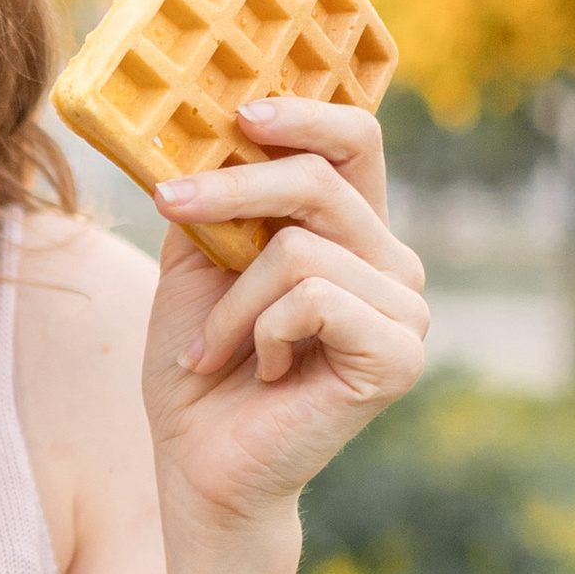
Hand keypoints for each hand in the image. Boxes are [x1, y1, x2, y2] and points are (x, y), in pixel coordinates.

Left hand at [141, 98, 428, 541]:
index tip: (240, 111)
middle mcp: (393, 264)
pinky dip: (261, 332)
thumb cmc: (200, 364)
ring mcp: (406, 310)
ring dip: (233, 301)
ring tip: (215, 348)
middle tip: (167, 202)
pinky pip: (313, 300)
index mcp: (354, 233)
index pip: (356, 142)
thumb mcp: (196, 263)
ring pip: (302, 250)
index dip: (306, 114)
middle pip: (318, 182)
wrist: (201, 462)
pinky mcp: (399, 355)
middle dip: (230, 192)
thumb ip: (213, 197)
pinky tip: (262, 371)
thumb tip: (200, 126)